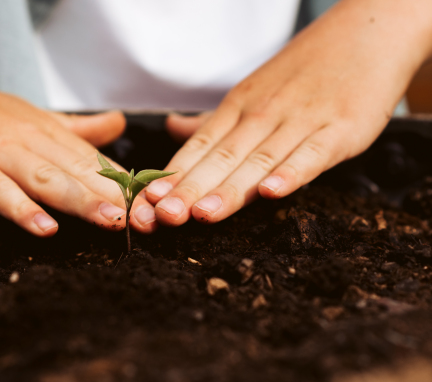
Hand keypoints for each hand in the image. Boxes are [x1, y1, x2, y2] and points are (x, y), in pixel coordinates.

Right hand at [0, 7, 159, 237]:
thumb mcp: (31, 115)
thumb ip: (77, 127)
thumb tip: (120, 125)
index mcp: (46, 129)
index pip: (94, 158)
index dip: (126, 183)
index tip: (155, 204)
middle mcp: (27, 137)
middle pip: (77, 169)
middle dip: (114, 196)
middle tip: (147, 220)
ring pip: (45, 177)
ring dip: (79, 201)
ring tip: (111, 223)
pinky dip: (20, 208)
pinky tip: (43, 228)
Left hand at [145, 0, 431, 225]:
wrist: (369, 31)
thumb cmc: (306, 69)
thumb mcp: (252, 91)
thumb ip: (213, 121)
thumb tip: (172, 129)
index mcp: (238, 109)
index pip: (197, 148)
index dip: (171, 177)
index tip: (145, 204)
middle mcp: (262, 115)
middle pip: (220, 159)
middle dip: (189, 190)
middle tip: (161, 217)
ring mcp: (301, 121)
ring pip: (259, 160)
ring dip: (229, 189)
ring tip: (201, 214)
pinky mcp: (340, 129)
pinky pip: (312, 154)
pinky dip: (292, 173)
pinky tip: (272, 193)